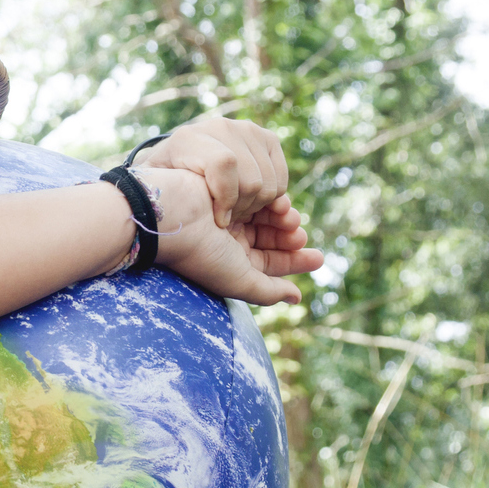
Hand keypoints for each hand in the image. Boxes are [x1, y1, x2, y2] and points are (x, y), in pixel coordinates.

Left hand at [133, 118, 288, 229]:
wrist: (177, 165)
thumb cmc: (162, 187)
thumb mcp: (151, 193)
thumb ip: (153, 195)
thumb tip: (152, 207)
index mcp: (186, 140)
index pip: (224, 164)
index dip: (226, 199)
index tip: (219, 223)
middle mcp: (218, 127)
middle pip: (252, 179)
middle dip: (241, 209)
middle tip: (225, 219)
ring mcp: (245, 129)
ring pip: (269, 182)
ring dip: (256, 205)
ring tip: (234, 210)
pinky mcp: (266, 139)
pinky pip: (281, 177)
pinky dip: (271, 196)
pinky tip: (249, 201)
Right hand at [144, 168, 322, 305]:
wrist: (170, 217)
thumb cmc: (200, 252)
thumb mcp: (239, 279)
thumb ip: (267, 291)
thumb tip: (297, 297)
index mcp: (227, 262)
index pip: (267, 262)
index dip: (294, 260)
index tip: (318, 257)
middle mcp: (227, 239)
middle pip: (269, 238)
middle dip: (289, 237)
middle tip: (301, 235)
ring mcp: (227, 213)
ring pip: (266, 215)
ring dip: (283, 218)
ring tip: (290, 218)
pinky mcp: (227, 190)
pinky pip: (259, 193)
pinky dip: (271, 199)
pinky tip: (277, 203)